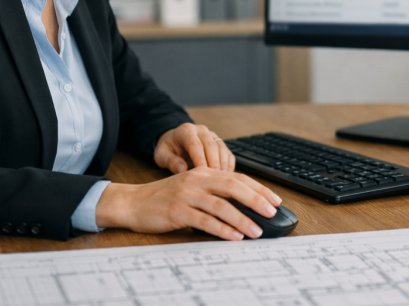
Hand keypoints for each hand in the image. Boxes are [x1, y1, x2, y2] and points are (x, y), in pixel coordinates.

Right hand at [94, 166, 282, 239]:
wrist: (133, 202)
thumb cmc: (165, 197)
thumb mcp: (192, 188)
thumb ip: (214, 192)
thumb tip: (245, 206)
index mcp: (203, 172)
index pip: (237, 177)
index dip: (258, 188)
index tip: (275, 199)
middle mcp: (196, 180)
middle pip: (232, 187)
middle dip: (255, 199)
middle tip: (271, 212)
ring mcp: (187, 195)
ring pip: (221, 206)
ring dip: (242, 219)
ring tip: (256, 231)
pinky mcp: (177, 212)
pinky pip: (204, 221)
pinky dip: (222, 229)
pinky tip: (233, 236)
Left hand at [154, 123, 234, 173]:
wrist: (175, 141)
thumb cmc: (169, 149)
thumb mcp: (162, 155)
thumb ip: (170, 161)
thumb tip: (182, 169)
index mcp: (186, 131)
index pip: (195, 144)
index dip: (199, 157)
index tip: (202, 171)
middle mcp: (201, 130)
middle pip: (211, 144)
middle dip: (214, 161)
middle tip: (214, 177)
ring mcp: (212, 135)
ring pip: (221, 147)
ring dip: (223, 163)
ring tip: (222, 178)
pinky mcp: (219, 142)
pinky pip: (227, 152)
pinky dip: (228, 164)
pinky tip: (226, 175)